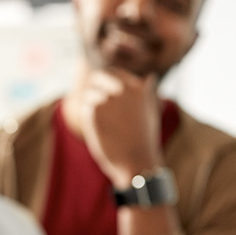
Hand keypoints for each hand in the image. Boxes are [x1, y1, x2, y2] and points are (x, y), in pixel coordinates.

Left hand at [75, 68, 163, 185]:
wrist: (136, 162)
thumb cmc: (144, 140)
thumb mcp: (151, 112)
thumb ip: (147, 92)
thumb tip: (149, 76)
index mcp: (137, 87)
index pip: (114, 72)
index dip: (105, 82)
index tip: (104, 93)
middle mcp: (122, 89)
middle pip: (97, 77)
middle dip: (95, 89)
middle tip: (97, 106)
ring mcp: (107, 98)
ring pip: (89, 95)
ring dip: (91, 107)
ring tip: (104, 125)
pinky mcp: (93, 111)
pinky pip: (84, 108)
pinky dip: (88, 119)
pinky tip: (100, 131)